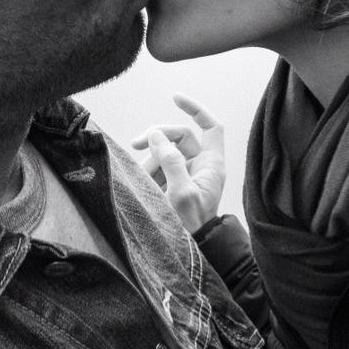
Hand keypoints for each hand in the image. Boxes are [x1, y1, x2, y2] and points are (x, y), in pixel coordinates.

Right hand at [129, 93, 226, 231]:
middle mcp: (201, 165)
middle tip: (136, 143)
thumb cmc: (191, 224)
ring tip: (142, 178)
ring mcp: (187, 174)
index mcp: (212, 164)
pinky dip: (147, 171)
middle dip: (157, 137)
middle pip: (179, 136)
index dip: (196, 109)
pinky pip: (157, 167)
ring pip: (164, 152)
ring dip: (149, 160)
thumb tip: (157, 136)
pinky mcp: (173, 183)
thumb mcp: (181, 192)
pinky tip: (142, 183)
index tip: (175, 98)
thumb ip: (170, 160)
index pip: (210, 126)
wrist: (190, 250)